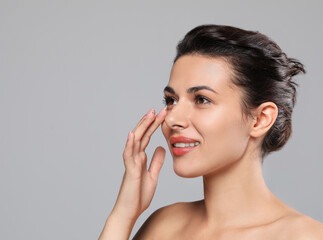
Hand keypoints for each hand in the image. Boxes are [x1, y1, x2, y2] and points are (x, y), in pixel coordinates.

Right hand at [111, 107, 166, 221]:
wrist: (129, 212)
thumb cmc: (138, 195)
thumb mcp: (152, 176)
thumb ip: (156, 162)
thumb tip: (161, 148)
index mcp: (140, 158)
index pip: (148, 137)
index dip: (154, 126)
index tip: (163, 115)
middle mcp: (135, 157)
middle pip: (142, 135)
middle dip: (150, 122)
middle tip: (159, 108)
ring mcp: (131, 163)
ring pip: (135, 141)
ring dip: (141, 127)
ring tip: (149, 114)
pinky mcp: (129, 171)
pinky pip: (129, 156)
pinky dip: (130, 144)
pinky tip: (133, 134)